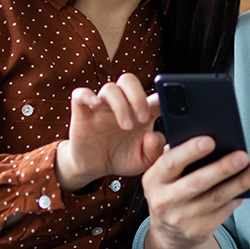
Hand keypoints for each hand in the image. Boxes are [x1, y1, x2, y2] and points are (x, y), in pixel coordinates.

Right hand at [55, 73, 164, 191]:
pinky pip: (80, 94)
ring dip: (120, 105)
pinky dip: (87, 96)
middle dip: (138, 97)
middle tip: (143, 119)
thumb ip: (155, 151)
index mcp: (142, 112)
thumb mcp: (144, 161)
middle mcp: (122, 104)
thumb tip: (153, 136)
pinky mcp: (82, 112)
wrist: (94, 167)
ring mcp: (102, 106)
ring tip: (126, 126)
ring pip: (110, 88)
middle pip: (129, 81)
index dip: (163, 98)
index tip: (169, 112)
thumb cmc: (122, 158)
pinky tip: (95, 105)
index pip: (154, 94)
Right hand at [143, 136, 249, 248]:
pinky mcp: (198, 231)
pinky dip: (236, 198)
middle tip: (242, 156)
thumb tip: (200, 136)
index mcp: (154, 180)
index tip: (210, 140)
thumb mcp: (161, 175)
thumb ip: (173, 156)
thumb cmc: (169, 192)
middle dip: (222, 168)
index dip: (190, 151)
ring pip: (215, 198)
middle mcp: (164, 201)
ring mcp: (181, 218)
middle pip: (197, 182)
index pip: (170, 163)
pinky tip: (248, 186)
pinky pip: (223, 212)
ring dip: (239, 183)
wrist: (167, 233)